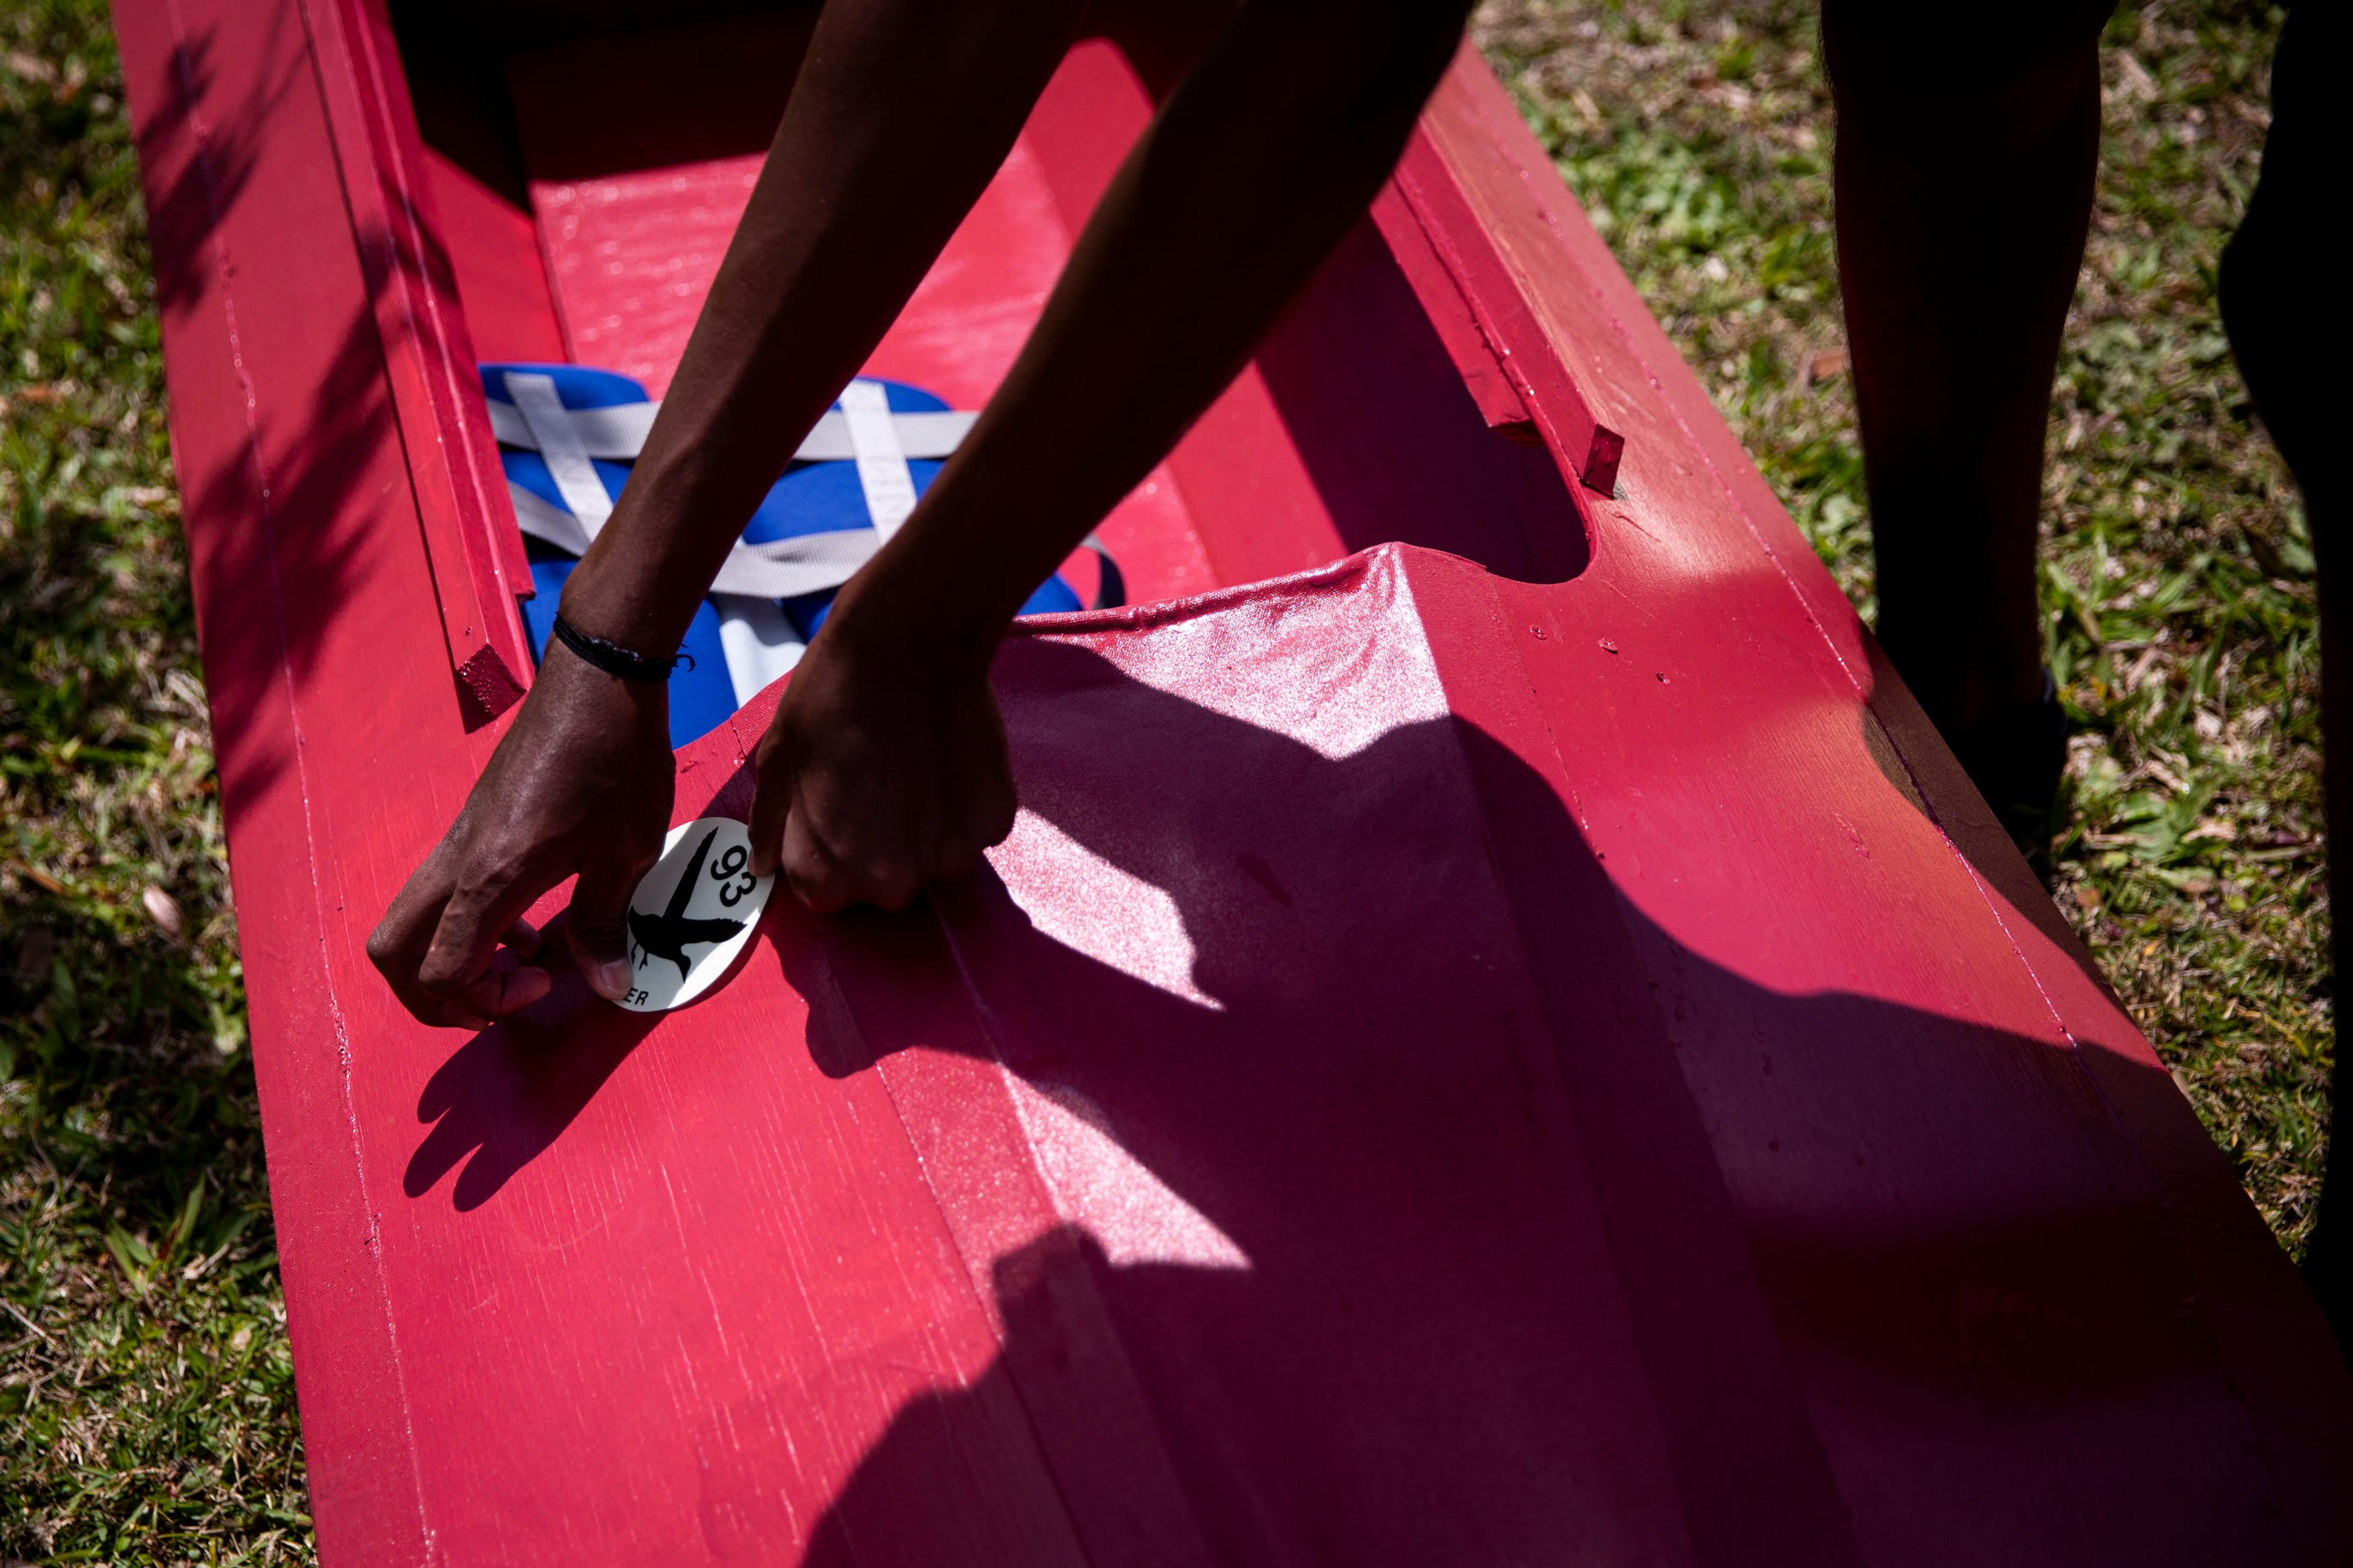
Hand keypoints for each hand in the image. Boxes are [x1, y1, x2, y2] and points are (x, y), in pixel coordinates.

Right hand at [368, 645, 674, 1025]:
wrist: (600, 677)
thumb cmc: (616, 758)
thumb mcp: (626, 852)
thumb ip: (604, 924)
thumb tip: (605, 984)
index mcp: (489, 875)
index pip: (440, 971)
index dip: (483, 1002)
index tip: (541, 985)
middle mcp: (458, 858)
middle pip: (392, 951)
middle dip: (432, 996)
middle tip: (499, 1000)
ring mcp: (461, 837)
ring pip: (412, 919)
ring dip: (453, 956)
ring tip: (527, 959)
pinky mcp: (476, 822)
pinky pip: (443, 890)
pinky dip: (471, 921)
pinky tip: (532, 918)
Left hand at [748, 611, 1016, 912]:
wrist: (905, 644)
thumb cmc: (830, 697)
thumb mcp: (777, 759)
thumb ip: (770, 823)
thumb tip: (764, 866)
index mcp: (827, 877)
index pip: (827, 893)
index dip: (828, 850)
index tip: (835, 808)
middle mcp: (889, 885)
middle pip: (885, 884)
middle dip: (879, 846)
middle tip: (877, 784)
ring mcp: (947, 859)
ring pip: (933, 861)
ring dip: (925, 830)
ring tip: (912, 769)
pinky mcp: (991, 826)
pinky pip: (973, 833)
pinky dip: (962, 809)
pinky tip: (944, 762)